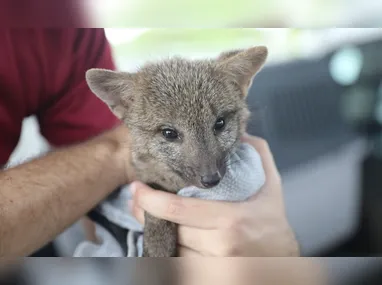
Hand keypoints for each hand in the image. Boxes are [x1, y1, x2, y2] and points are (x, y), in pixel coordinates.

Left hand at [129, 134, 298, 255]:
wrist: (283, 262)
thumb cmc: (273, 224)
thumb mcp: (271, 186)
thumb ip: (257, 155)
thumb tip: (241, 134)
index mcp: (231, 220)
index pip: (178, 210)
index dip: (150, 200)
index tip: (137, 189)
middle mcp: (220, 246)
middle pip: (171, 228)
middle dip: (147, 215)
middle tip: (136, 202)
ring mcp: (214, 266)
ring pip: (173, 247)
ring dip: (160, 232)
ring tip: (153, 218)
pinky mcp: (210, 278)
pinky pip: (180, 264)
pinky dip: (172, 249)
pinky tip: (171, 238)